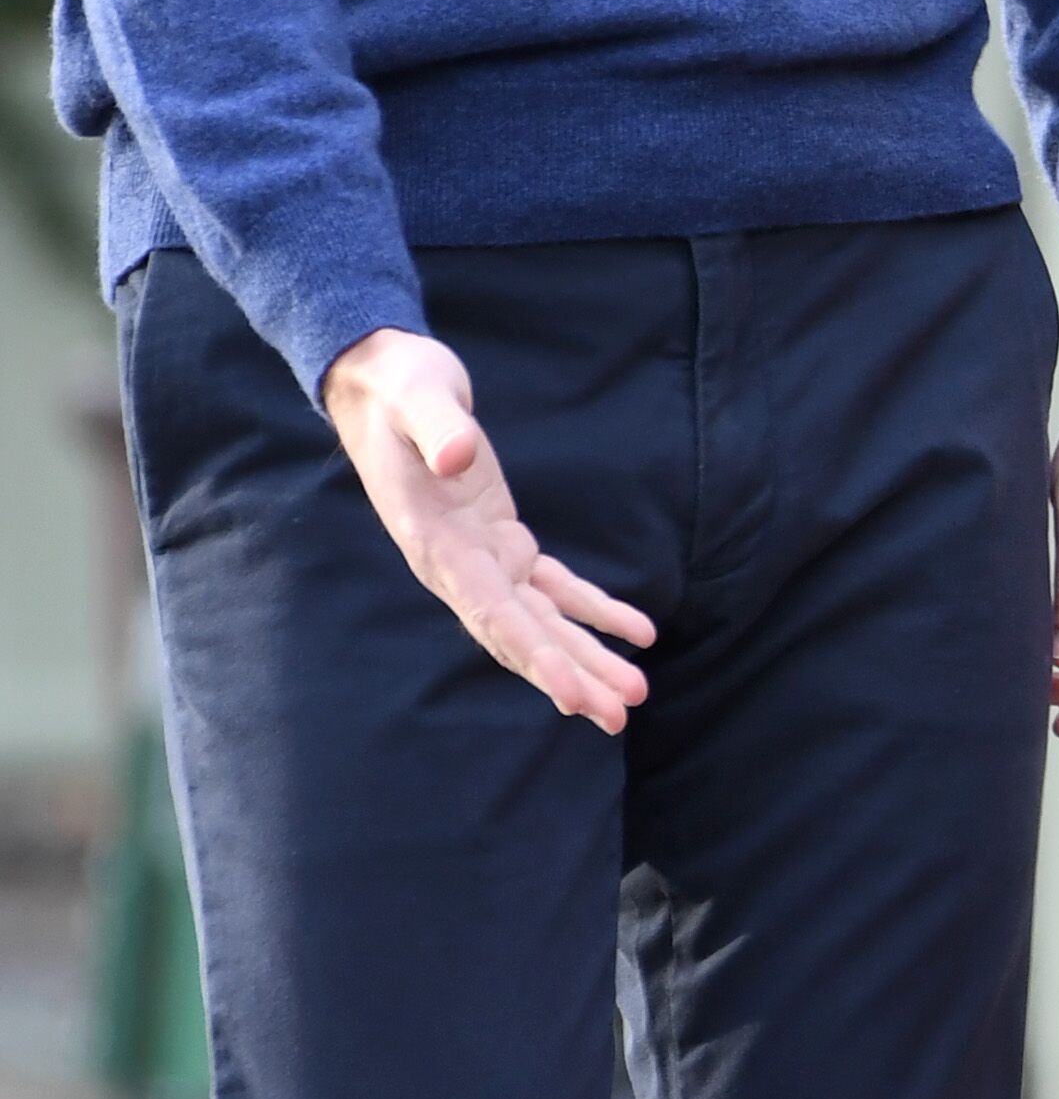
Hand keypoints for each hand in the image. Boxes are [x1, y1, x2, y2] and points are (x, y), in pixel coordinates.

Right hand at [321, 326, 654, 731]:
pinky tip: (636, 632)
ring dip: (585, 657)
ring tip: (632, 694)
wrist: (383, 382)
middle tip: (618, 715)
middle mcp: (457, 565)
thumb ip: (437, 427)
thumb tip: (458, 457)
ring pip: (539, 621)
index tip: (570, 693)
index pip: (489, 612)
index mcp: (433, 543)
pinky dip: (593, 610)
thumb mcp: (416, 394)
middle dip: (569, 676)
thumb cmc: (398, 386)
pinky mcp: (502, 540)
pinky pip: (553, 586)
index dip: (532, 654)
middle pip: (519, 635)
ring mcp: (481, 557)